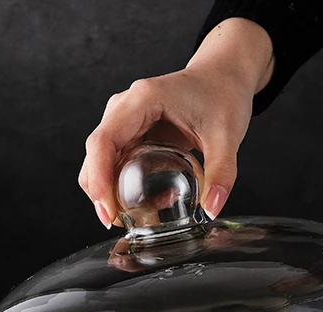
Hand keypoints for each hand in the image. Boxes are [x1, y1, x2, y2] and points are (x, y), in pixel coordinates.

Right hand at [79, 18, 274, 227]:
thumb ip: (222, 173)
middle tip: (118, 223)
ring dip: (111, 192)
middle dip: (100, 193)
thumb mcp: (228, 135)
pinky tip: (149, 201)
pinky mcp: (129, 134)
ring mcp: (123, 121)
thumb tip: (212, 208)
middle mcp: (124, 108)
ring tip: (144, 212)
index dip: (99, 179)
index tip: (107, 211)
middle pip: (95, 156)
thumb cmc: (222, 94)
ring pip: (99, 163)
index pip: (103, 141)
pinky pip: (114, 164)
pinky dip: (122, 187)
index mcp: (142, 99)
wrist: (223, 77)